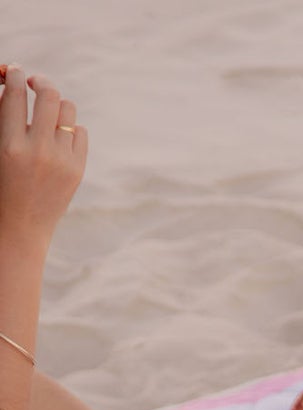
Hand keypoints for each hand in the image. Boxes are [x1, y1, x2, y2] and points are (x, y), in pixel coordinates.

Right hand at [0, 70, 86, 248]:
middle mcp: (39, 152)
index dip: (15, 74)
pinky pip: (80, 132)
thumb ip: (4, 117)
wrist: (22, 228)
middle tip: (34, 84)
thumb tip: (13, 81)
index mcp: (10, 146)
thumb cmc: (2, 183)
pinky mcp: (78, 171)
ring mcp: (62, 162)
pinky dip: (70, 128)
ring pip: (67, 110)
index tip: (15, 72)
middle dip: (41, 82)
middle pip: (49, 95)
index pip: (16, 94)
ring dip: (56, 105)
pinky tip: (58, 136)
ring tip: (47, 113)